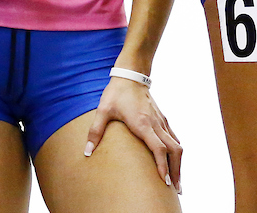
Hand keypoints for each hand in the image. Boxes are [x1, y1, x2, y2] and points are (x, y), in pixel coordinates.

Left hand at [85, 77, 181, 191]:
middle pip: (174, 150)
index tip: (165, 182)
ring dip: (178, 164)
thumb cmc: (115, 93)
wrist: (130, 76)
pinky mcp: (163, 119)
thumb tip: (87, 151)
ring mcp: (161, 122)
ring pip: (177, 146)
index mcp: (142, 123)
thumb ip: (95, 131)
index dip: (163, 166)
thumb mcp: (102, 110)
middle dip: (176, 171)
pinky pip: (174, 139)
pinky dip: (176, 152)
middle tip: (176, 189)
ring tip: (176, 181)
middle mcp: (156, 124)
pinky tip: (174, 162)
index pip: (159, 148)